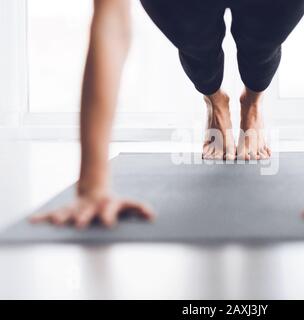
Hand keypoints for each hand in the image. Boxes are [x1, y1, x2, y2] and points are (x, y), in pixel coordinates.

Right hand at [30, 193, 154, 228]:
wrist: (95, 189)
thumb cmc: (112, 202)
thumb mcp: (127, 204)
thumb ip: (139, 208)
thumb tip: (152, 215)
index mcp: (106, 205)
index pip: (109, 210)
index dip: (108, 216)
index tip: (109, 224)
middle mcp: (90, 206)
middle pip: (86, 212)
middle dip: (82, 217)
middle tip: (78, 224)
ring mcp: (77, 207)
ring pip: (68, 212)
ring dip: (62, 217)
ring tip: (55, 221)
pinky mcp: (66, 209)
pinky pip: (53, 212)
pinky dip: (43, 217)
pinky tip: (33, 221)